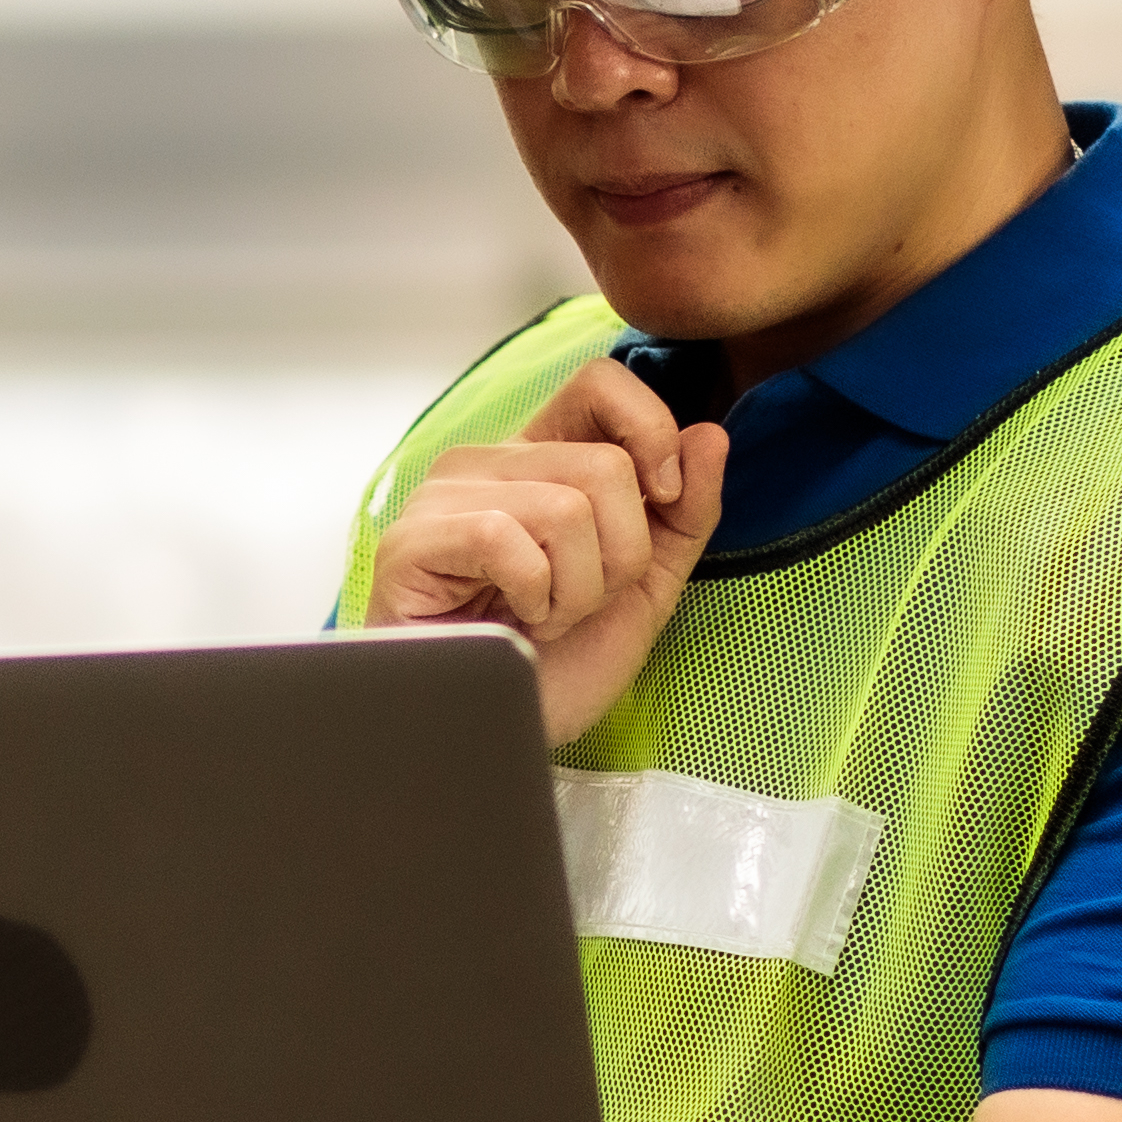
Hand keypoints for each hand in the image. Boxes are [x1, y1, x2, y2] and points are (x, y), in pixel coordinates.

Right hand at [368, 355, 724, 742]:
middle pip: (605, 465)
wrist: (498, 737)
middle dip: (619, 557)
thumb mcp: (647, 586)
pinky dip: (531, 597)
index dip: (651, 431)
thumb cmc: (556, 666)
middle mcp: (488, 464)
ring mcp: (443, 498)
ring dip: (575, 589)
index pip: (600, 384)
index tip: (662, 499)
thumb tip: (710, 434)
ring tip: (539, 617)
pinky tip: (508, 622)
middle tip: (576, 601)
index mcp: (540, 459)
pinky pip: (509, 541)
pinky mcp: (411, 542)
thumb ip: (685, 512)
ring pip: (567, 508)